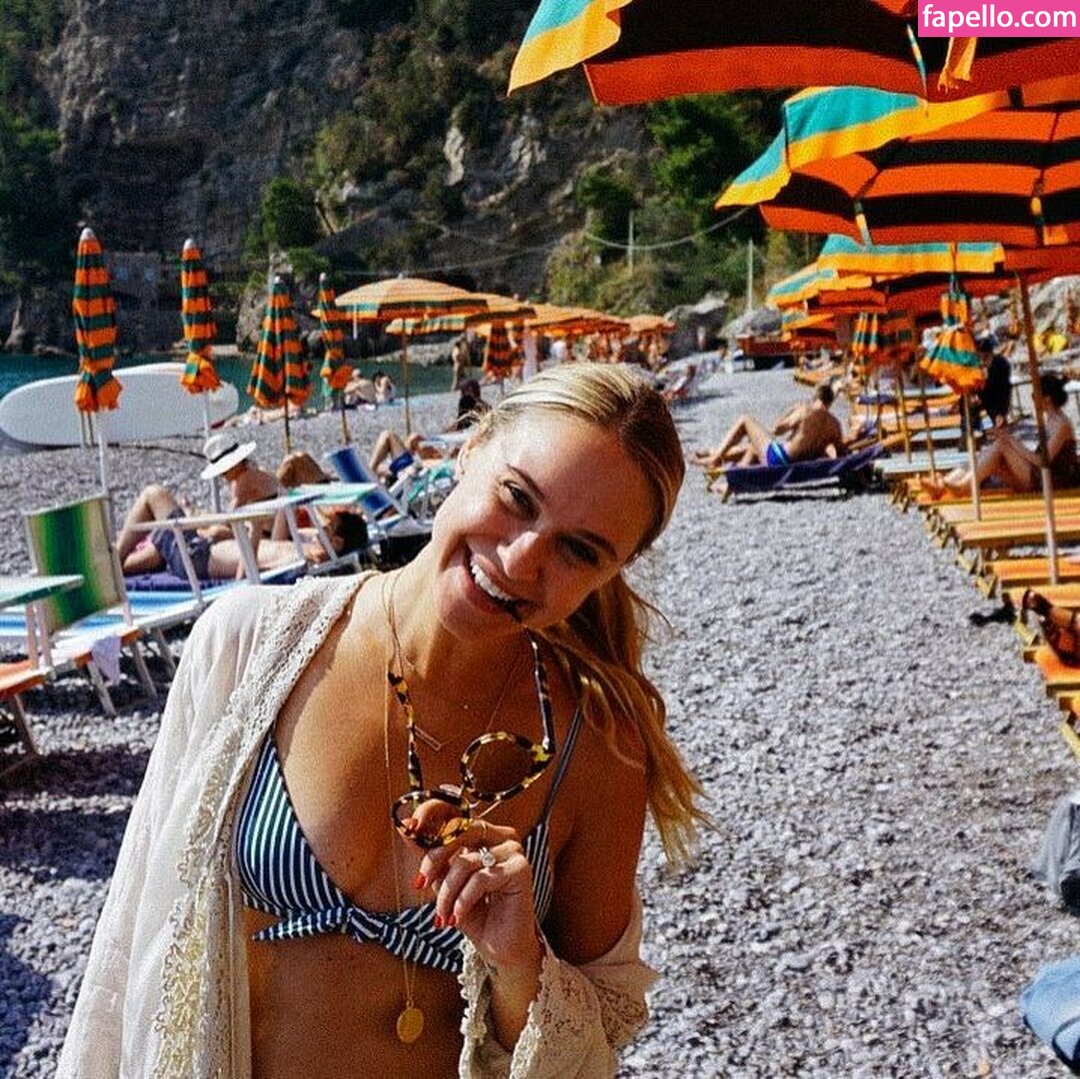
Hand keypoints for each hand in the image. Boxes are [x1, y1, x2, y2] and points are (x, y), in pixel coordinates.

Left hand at [414, 817, 542, 976]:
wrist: (500, 948)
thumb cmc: (476, 915)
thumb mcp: (447, 884)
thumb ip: (433, 859)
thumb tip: (408, 833)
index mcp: (484, 834)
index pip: (457, 813)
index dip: (432, 814)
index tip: (410, 828)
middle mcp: (500, 836)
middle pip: (460, 831)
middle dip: (435, 858)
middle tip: (420, 883)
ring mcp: (513, 850)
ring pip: (466, 861)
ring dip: (447, 893)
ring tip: (442, 915)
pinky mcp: (521, 868)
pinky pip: (481, 878)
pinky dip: (463, 900)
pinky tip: (457, 918)